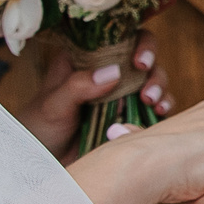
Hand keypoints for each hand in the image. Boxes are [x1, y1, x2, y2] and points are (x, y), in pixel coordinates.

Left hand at [17, 29, 169, 162]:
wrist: (43, 165)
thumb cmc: (39, 129)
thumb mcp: (53, 105)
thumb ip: (78, 86)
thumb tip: (114, 71)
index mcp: (86, 59)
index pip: (118, 38)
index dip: (136, 42)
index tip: (139, 60)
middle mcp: (108, 73)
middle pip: (143, 57)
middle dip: (152, 67)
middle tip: (146, 82)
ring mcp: (122, 95)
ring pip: (153, 80)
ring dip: (159, 88)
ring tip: (151, 102)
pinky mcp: (132, 116)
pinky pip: (156, 107)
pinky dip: (163, 107)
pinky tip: (160, 114)